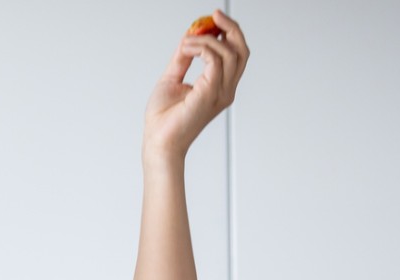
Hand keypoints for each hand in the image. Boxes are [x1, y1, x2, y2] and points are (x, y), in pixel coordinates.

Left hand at [143, 9, 249, 163]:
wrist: (158, 142)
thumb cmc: (163, 119)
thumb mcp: (172, 80)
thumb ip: (182, 60)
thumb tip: (188, 37)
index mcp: (220, 87)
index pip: (236, 55)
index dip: (229, 34)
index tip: (214, 19)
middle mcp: (225, 90)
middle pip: (242, 51)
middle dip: (231, 29)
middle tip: (214, 15)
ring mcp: (220, 93)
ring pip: (230, 53)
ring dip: (208, 39)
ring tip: (187, 41)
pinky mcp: (209, 93)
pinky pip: (215, 61)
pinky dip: (202, 48)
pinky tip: (187, 49)